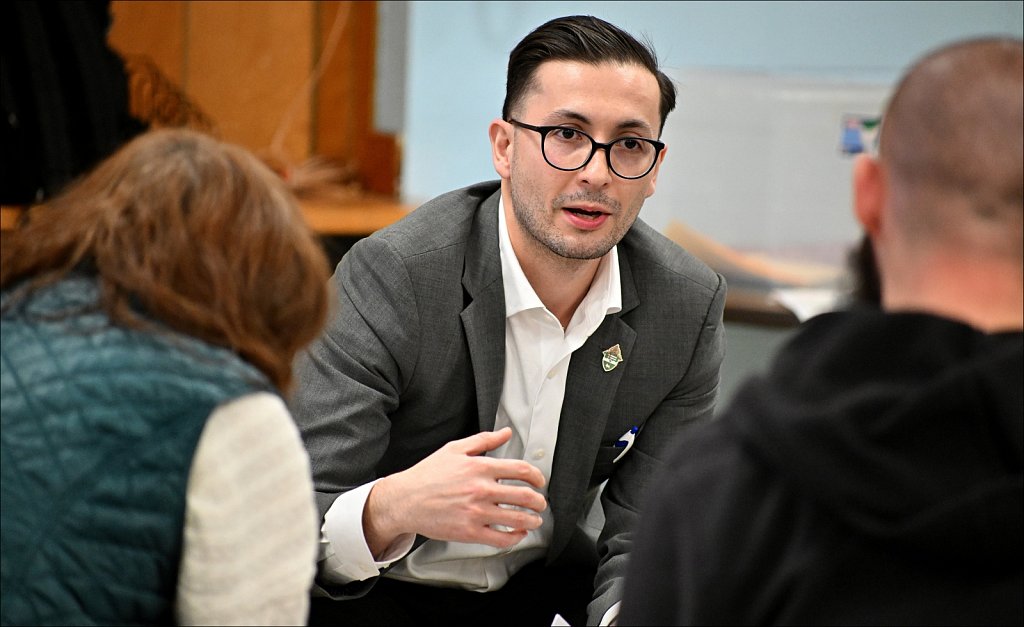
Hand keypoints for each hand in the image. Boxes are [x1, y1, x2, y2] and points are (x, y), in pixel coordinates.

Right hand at [363, 427, 546, 554]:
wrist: (405, 500)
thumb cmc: (427, 475)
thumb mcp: (455, 449)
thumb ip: (484, 440)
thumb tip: (505, 433)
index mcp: (480, 467)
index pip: (521, 470)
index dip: (536, 476)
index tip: (539, 481)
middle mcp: (481, 489)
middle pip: (524, 496)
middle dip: (539, 501)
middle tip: (540, 502)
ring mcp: (476, 512)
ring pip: (517, 518)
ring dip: (532, 519)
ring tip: (535, 519)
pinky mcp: (470, 532)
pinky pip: (502, 538)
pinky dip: (516, 537)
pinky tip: (518, 533)